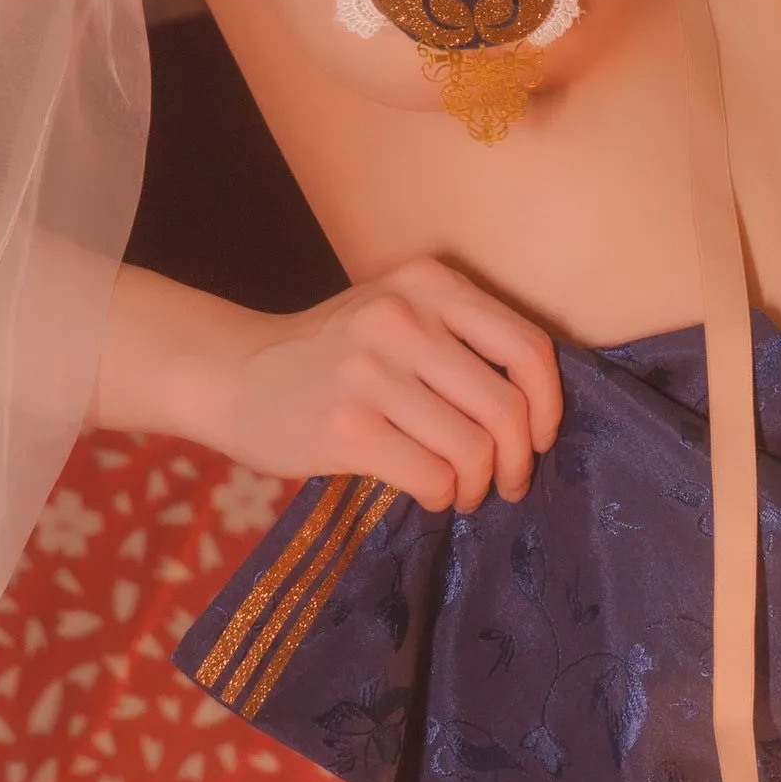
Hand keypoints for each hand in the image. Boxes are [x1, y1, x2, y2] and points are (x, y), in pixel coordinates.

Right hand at [189, 256, 562, 512]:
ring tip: (462, 492)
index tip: (539, 438)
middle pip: (507, 409)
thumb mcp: (397, 314)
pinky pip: (432, 477)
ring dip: (478, 487)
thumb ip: (460, 339)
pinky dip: (442, 498)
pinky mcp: (345, 426)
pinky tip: (428, 494)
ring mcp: (371, 372)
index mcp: (428, 283)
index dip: (549, 406)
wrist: (231, 373)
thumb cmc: (330, 356)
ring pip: (473, 450)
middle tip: (507, 483)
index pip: (527, 348)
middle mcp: (403, 318)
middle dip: (519, 461)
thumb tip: (538, 409)